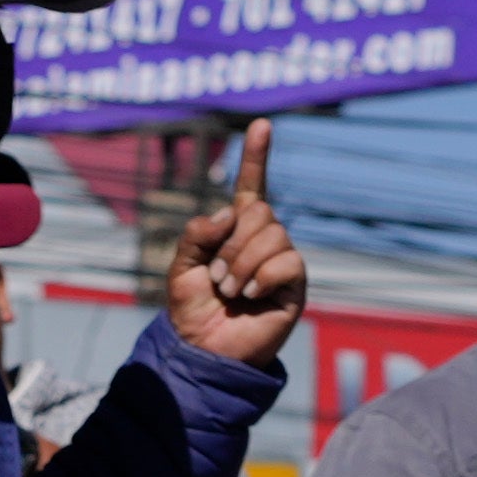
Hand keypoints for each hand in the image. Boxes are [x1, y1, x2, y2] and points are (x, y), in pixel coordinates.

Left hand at [161, 121, 306, 371]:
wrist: (203, 351)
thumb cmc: (193, 311)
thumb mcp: (181, 267)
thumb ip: (197, 234)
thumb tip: (229, 212)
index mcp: (237, 230)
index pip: (252, 186)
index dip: (256, 156)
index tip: (260, 124)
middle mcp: (265, 240)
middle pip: (261, 212)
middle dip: (232, 244)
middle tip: (216, 278)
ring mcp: (282, 261)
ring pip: (273, 236)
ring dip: (242, 265)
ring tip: (229, 292)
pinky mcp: (295, 285)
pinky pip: (287, 262)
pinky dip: (262, 278)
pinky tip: (250, 297)